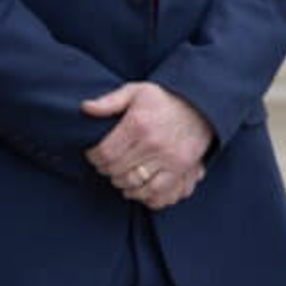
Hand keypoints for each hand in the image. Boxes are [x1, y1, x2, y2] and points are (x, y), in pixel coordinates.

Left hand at [83, 82, 215, 210]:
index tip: (94, 154)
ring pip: (133, 184)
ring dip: (121, 182)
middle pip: (116, 170)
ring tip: (119, 174)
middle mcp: (153, 143)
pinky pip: (156, 192)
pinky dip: (142, 195)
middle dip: (105, 169)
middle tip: (106, 164)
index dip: (94, 157)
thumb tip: (85, 108)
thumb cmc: (164, 99)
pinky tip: (136, 187)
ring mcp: (168, 158)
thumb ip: (110, 101)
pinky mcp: (180, 169)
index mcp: (138, 124)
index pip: (105, 153)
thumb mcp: (136, 91)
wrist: (200, 106)